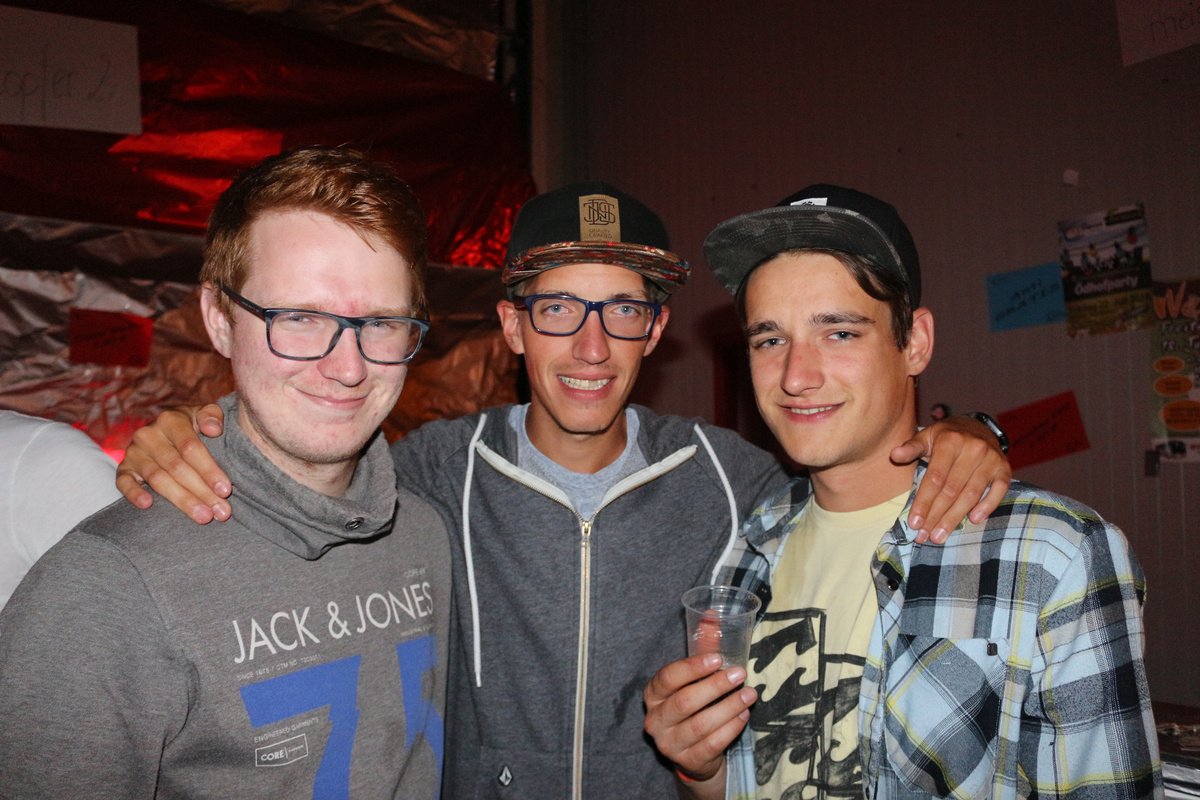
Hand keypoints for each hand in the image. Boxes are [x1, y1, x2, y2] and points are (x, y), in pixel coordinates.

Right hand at [115, 403, 230, 522]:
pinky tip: (148, 505)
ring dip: (181, 500)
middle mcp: (148, 435)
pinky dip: (134, 493)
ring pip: (157, 479)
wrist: (167, 431)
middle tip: (220, 512)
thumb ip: (212, 415)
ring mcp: (134, 452)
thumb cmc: (194, 426)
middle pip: (177, 467)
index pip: (190, 448)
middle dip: (201, 491)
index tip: (226, 490)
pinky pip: (124, 482)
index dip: (209, 470)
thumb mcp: (205, 414)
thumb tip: (213, 429)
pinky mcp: (123, 468)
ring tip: (202, 516)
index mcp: (171, 420)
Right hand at [643, 653, 755, 794]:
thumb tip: (711, 614)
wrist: (694, 753)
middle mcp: (655, 719)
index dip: (693, 667)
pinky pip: (712, 744)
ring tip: (749, 695)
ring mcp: (669, 743)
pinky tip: (744, 715)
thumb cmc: (694, 706)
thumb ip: (702, 648)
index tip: (719, 659)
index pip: (668, 678)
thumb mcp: (694, 678)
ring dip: (729, 707)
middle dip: (716, 686)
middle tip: (740, 674)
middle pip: (685, 701)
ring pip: (701, 725)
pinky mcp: (687, 761)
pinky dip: (730, 728)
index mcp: (653, 694)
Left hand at [891, 415, 1011, 543]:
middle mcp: (973, 449)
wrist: (978, 427)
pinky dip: (987, 506)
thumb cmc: (947, 437)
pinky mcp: (1005, 468)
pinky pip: (999, 491)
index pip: (935, 478)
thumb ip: (911, 447)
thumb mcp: (927, 437)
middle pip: (951, 490)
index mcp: (950, 441)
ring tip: (940, 536)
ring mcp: (991, 459)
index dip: (924, 502)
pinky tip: (973, 520)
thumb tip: (894, 454)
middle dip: (936, 516)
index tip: (914, 523)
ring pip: (971, 494)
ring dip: (955, 518)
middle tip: (925, 536)